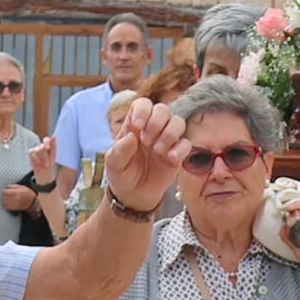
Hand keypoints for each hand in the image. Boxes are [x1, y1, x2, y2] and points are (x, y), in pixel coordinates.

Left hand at [0, 181, 37, 212]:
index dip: (4, 191)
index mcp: (18, 192)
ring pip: (5, 202)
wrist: (32, 202)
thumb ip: (14, 186)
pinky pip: (7, 207)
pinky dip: (6, 205)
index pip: (6, 192)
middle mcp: (16, 198)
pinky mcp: (16, 208)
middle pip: (4, 197)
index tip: (5, 191)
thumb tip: (7, 186)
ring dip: (4, 200)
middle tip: (5, 195)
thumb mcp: (22, 187)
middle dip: (4, 196)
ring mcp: (16, 204)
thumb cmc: (27, 193)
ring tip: (6, 199)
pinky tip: (8, 203)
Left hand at [100, 98, 186, 217]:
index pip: (143, 104)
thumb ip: (120, 149)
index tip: (138, 126)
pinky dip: (180, 149)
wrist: (133, 195)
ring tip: (157, 150)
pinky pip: (186, 144)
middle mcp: (152, 128)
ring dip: (169, 133)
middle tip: (146, 141)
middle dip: (156, 122)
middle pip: (163, 109)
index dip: (143, 110)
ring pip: (178, 122)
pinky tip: (169, 158)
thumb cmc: (122, 174)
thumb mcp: (113, 163)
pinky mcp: (177, 154)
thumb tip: (132, 136)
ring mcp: (166, 140)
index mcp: (135, 125)